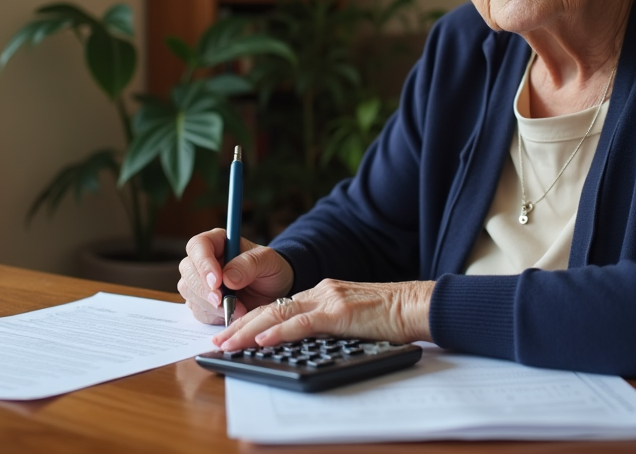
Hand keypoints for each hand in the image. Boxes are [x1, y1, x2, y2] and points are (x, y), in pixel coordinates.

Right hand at [177, 229, 293, 324]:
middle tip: (222, 301)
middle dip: (203, 289)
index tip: (217, 281)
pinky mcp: (201, 302)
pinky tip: (231, 314)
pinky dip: (213, 316)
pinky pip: (197, 311)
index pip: (198, 246)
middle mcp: (204, 260)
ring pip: (189, 292)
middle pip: (187, 270)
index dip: (203, 263)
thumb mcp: (268, 262)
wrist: (274, 292)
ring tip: (238, 308)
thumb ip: (249, 264)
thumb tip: (227, 278)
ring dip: (210, 305)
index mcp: (218, 242)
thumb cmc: (271, 270)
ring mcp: (200, 282)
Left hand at [211, 279, 434, 351]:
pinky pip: (302, 323)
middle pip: (271, 307)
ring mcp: (329, 299)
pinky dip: (279, 332)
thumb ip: (329, 324)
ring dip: (249, 330)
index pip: (278, 305)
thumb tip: (307, 342)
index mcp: (322, 293)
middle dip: (240, 325)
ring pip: (279, 312)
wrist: (416, 305)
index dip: (252, 320)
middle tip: (218, 341)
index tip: (232, 333)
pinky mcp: (340, 312)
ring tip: (228, 344)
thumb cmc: (390, 317)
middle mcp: (320, 292)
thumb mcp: (353, 319)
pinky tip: (262, 341)